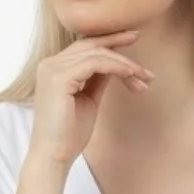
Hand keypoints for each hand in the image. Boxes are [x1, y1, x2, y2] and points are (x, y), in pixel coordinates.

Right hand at [28, 29, 154, 166]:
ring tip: (143, 76)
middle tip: (139, 37)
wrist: (54, 157)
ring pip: (96, 53)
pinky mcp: (59, 78)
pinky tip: (131, 75)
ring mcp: (52, 69)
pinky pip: (95, 63)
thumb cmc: (69, 135)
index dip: (108, 41)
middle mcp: (49, 64)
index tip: (131, 39)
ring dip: (124, 63)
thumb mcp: (88, 100)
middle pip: (89, 43)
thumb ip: (97, 79)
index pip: (83, 46)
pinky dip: (116, 67)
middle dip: (117, 40)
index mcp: (54, 69)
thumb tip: (115, 65)